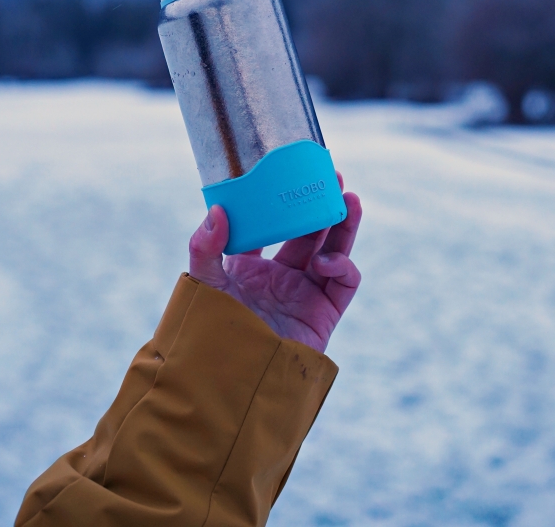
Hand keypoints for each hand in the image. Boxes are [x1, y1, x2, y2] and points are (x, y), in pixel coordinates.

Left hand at [188, 174, 360, 352]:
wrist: (232, 380)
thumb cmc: (212, 333)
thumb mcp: (203, 284)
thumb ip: (204, 248)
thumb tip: (217, 210)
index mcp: (253, 265)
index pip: (276, 224)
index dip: (288, 200)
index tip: (295, 173)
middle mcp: (283, 275)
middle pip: (312, 232)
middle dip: (325, 204)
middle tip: (334, 177)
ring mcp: (305, 293)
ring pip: (335, 250)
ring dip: (345, 224)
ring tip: (351, 198)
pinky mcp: (324, 313)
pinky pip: (344, 281)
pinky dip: (341, 265)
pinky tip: (325, 261)